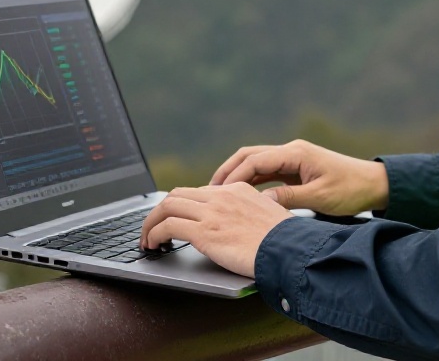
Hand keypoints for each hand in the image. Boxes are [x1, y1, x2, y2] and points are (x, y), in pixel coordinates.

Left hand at [140, 183, 292, 276]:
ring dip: (151, 223)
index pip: (199, 192)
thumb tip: (238, 226)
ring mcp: (212, 212)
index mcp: (238, 189)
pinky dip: (154, 233)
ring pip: (167, 207)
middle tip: (153, 227)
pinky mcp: (205, 231)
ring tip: (147, 239)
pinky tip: (153, 244)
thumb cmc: (286, 241)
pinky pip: (168, 226)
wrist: (290, 250)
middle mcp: (222, 196)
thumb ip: (249, 214)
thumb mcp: (268, 216)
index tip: (175, 219)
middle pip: (178, 195)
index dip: (182, 206)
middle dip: (160, 211)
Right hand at [211, 139, 388, 216]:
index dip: (234, 176)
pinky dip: (250, 181)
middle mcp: (291, 151)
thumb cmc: (350, 189)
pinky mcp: (295, 169)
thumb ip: (288, 199)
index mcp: (296, 153)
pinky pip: (266, 172)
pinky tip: (240, 196)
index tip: (218, 192)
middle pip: (249, 156)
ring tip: (219, 195)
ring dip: (237, 176)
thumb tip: (259, 203)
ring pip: (256, 162)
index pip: (256, 160)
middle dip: (228, 172)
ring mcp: (292, 159)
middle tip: (209, 191)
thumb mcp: (319, 197)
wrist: (373, 184)